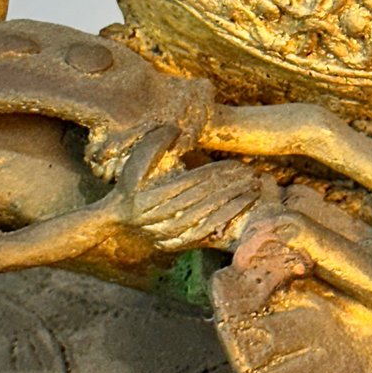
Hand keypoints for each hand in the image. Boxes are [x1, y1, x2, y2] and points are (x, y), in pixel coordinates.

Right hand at [110, 128, 262, 256]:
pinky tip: (241, 207)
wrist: (118, 220)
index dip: (218, 173)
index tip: (238, 166)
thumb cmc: (130, 184)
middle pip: (204, 199)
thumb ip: (155, 143)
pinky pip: (206, 232)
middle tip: (253, 175)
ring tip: (254, 189)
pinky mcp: (176, 242)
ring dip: (234, 203)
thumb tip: (176, 129)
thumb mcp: (136, 160)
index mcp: (150, 196)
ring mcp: (169, 233)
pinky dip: (225, 219)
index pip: (193, 183)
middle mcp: (160, 218)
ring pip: (208, 217)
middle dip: (231, 186)